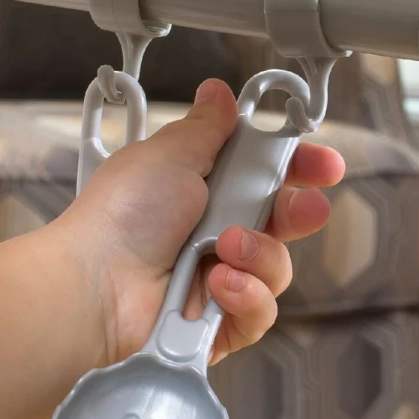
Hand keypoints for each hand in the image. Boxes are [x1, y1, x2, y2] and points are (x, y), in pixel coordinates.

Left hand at [49, 78, 345, 366]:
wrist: (95, 283)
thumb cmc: (123, 215)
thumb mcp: (169, 155)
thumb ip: (206, 127)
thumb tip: (218, 92)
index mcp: (202, 188)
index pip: (266, 174)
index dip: (299, 168)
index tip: (324, 165)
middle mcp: (212, 234)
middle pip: (281, 223)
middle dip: (296, 213)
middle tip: (300, 209)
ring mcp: (216, 281)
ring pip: (276, 269)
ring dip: (259, 255)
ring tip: (223, 249)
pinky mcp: (217, 326)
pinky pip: (259, 312)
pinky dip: (245, 296)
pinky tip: (218, 285)